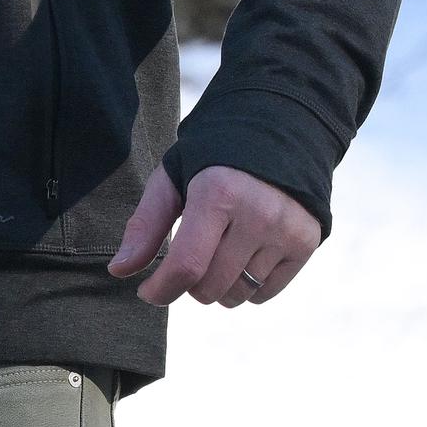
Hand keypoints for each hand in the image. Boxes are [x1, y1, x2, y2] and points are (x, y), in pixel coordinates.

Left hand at [109, 162, 321, 307]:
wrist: (278, 132)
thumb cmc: (214, 158)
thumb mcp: (173, 178)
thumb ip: (145, 225)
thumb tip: (119, 270)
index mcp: (218, 193)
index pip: (187, 265)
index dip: (161, 289)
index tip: (148, 292)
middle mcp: (257, 214)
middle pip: (210, 287)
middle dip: (188, 286)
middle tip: (187, 264)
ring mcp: (286, 229)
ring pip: (238, 295)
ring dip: (217, 289)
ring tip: (214, 258)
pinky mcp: (307, 242)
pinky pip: (266, 293)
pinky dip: (246, 288)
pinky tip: (240, 260)